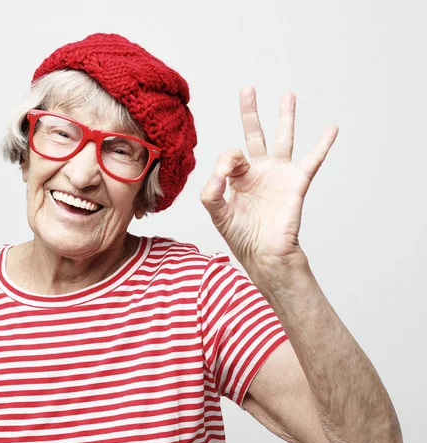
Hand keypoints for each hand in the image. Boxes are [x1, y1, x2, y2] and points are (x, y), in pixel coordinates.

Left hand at [201, 87, 338, 267]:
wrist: (265, 254)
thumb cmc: (242, 237)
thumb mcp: (217, 214)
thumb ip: (210, 192)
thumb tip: (218, 173)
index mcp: (238, 178)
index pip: (231, 154)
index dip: (228, 160)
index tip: (226, 175)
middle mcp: (258, 172)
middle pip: (254, 134)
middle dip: (251, 112)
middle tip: (248, 89)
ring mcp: (278, 175)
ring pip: (282, 139)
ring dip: (285, 117)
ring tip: (288, 95)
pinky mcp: (296, 182)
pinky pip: (312, 160)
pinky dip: (322, 144)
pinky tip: (331, 128)